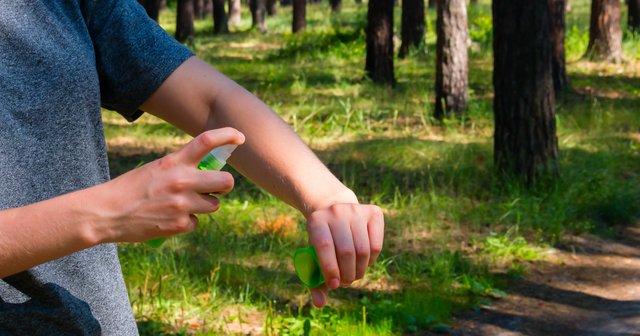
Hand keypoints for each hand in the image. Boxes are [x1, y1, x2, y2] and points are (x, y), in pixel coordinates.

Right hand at [94, 127, 244, 242]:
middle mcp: (182, 180)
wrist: (106, 213)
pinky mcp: (180, 224)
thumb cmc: (131, 189)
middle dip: (225, 185)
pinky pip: (197, 222)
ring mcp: (183, 203)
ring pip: (214, 205)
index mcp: (174, 161)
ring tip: (182, 204)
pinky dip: (187, 222)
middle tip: (216, 187)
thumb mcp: (156, 168)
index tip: (240, 137)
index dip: (227, 135)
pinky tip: (169, 218)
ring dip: (204, 205)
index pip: (206, 141)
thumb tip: (207, 172)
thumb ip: (181, 167)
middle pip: (226, 181)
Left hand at [306, 202, 384, 306]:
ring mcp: (356, 210)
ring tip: (353, 275)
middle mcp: (337, 211)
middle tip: (345, 282)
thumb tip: (319, 304)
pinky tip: (363, 263)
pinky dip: (371, 261)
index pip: (324, 247)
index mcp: (316, 221)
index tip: (333, 285)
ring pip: (363, 250)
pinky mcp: (374, 212)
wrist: (334, 210)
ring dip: (359, 270)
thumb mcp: (313, 256)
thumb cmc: (323, 241)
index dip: (330, 269)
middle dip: (347, 274)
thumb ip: (314, 280)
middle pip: (346, 251)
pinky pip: (376, 245)